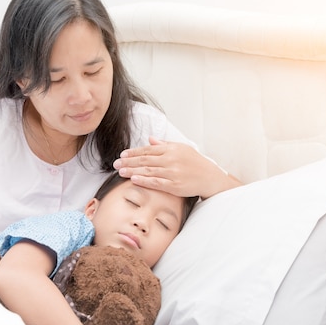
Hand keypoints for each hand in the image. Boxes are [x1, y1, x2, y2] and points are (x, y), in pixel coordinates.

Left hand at [113, 137, 239, 198]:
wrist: (210, 177)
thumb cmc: (196, 163)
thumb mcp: (181, 149)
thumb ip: (164, 144)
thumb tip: (150, 139)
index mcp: (171, 149)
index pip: (148, 150)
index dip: (133, 152)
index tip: (122, 155)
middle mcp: (171, 159)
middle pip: (145, 159)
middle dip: (128, 162)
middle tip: (116, 164)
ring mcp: (173, 172)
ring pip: (148, 170)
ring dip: (132, 170)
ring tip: (120, 172)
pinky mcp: (175, 185)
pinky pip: (156, 182)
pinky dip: (144, 180)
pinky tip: (134, 179)